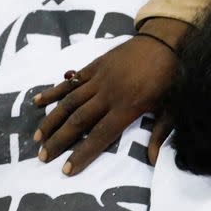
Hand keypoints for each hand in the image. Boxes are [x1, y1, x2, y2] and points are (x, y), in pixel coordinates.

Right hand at [33, 18, 189, 174]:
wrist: (166, 41)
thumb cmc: (172, 78)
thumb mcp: (172, 108)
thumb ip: (160, 134)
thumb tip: (153, 161)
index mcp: (128, 107)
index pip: (101, 135)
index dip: (82, 153)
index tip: (66, 169)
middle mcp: (109, 94)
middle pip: (78, 120)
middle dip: (59, 140)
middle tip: (42, 157)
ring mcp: (99, 78)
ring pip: (69, 101)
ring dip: (52, 120)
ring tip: (38, 138)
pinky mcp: (95, 65)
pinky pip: (71, 81)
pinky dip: (54, 91)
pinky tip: (38, 101)